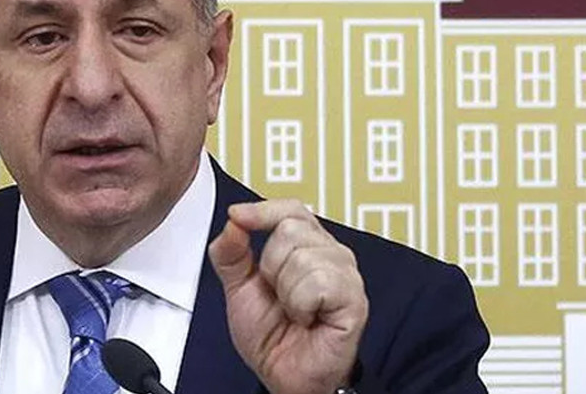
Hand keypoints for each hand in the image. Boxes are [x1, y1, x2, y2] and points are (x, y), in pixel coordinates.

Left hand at [208, 200, 367, 393]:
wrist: (283, 376)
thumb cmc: (271, 335)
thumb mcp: (238, 289)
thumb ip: (231, 253)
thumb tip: (233, 221)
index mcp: (307, 245)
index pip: (291, 210)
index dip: (264, 210)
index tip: (239, 217)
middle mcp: (330, 253)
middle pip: (290, 229)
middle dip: (270, 267)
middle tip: (278, 296)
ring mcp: (346, 274)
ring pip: (302, 257)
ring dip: (285, 292)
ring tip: (295, 311)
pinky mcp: (354, 299)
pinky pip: (317, 283)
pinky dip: (301, 306)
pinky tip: (308, 319)